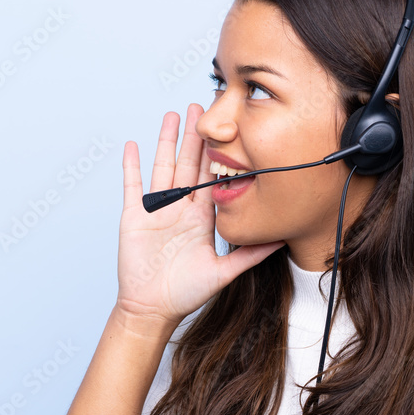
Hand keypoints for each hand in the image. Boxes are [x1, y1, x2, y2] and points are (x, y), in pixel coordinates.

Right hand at [116, 103, 285, 324]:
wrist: (153, 309)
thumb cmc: (186, 293)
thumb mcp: (224, 272)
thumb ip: (250, 255)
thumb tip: (281, 241)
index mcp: (201, 217)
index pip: (212, 178)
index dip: (219, 155)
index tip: (229, 130)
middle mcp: (181, 208)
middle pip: (189, 163)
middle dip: (196, 136)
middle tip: (201, 105)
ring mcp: (157, 210)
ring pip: (163, 166)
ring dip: (167, 140)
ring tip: (173, 115)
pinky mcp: (134, 216)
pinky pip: (133, 186)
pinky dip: (132, 166)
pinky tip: (132, 145)